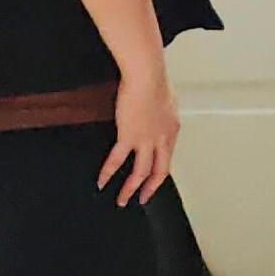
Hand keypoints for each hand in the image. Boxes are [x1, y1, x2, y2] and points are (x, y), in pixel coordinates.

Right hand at [100, 59, 177, 204]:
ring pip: (141, 172)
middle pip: (159, 171)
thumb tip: (155, 112)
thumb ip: (160, 111)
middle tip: (142, 199)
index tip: (154, 179)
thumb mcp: (165, 99)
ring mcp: (147, 140)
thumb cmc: (154, 79)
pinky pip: (117, 160)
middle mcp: (163, 138)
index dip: (160, 170)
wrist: (147, 75)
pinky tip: (102, 182)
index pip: (168, 156)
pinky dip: (108, 173)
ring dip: (130, 188)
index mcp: (172, 129)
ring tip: (122, 199)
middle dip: (150, 188)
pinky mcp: (129, 136)